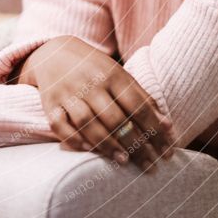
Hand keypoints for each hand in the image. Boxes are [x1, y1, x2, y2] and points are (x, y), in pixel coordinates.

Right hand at [17, 36, 174, 171]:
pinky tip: (89, 149)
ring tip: (124, 160)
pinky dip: (73, 139)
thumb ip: (142, 98)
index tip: (166, 152)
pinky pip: (59, 124)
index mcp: (112, 74)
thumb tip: (167, 126)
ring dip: (107, 144)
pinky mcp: (49, 102)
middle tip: (150, 165)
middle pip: (114, 117)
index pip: (137, 105)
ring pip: (87, 122)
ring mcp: (68, 92)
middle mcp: (90, 83)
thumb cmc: (95, 68)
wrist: (55, 52)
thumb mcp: (119, 75)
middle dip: (135, 144)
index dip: (154, 130)